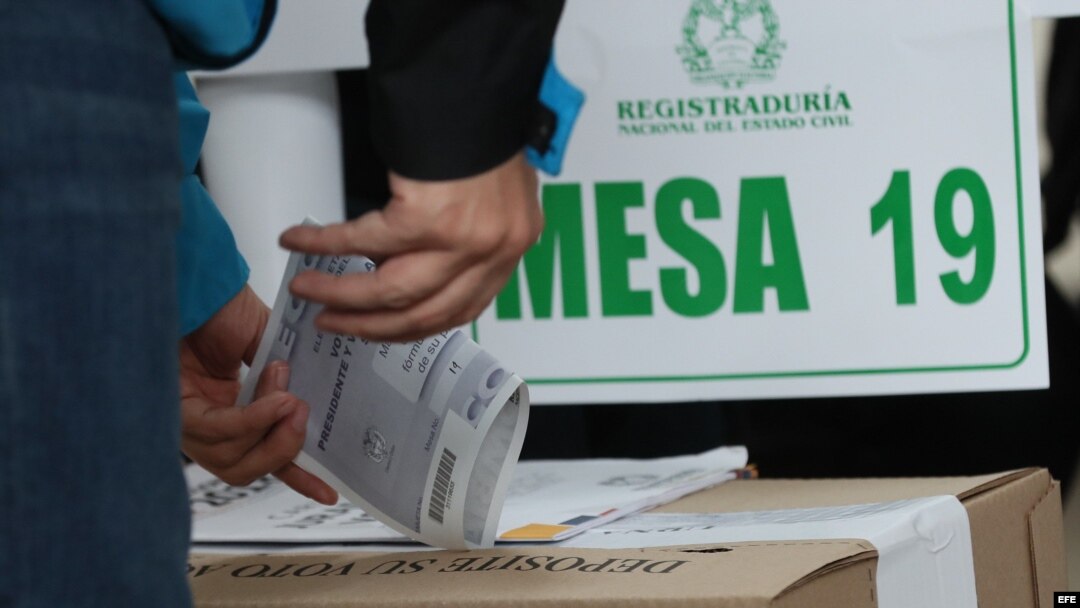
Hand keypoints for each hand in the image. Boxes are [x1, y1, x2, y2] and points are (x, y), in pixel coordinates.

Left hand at [180, 285, 336, 504]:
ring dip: (270, 431)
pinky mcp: (175, 412)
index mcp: (229, 410)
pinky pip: (220, 432)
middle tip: (304, 416)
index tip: (330, 491)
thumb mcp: (269, 346)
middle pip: (244, 470)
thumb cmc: (223, 306)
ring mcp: (187, 423)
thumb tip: (307, 406)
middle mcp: (205, 424)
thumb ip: (286, 381)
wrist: (199, 278)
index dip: (295, 475)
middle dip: (284, 450)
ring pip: (233, 460)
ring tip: (290, 399)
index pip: (260, 456)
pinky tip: (274, 400)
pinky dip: (252, 420)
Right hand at [279, 152, 542, 341]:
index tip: (383, 329)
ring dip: (341, 296)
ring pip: (390, 290)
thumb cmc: (485, 126)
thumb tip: (421, 259)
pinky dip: (325, 244)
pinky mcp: (428, 217)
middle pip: (423, 311)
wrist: (479, 81)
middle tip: (335, 322)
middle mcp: (493, 249)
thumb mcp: (497, 192)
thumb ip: (470, 233)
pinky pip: (363, 242)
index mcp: (510, 245)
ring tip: (308, 291)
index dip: (415, 325)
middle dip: (369, 323)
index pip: (463, 308)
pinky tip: (301, 242)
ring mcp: (463, 238)